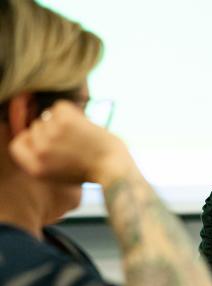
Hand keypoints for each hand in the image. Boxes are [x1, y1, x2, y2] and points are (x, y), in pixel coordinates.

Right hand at [9, 101, 131, 184]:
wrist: (114, 169)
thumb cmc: (92, 171)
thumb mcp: (58, 173)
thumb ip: (42, 157)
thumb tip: (36, 130)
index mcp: (35, 168)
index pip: (17, 145)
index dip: (31, 141)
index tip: (46, 142)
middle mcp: (40, 151)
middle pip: (35, 128)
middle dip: (53, 132)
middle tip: (74, 143)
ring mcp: (51, 134)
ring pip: (49, 117)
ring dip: (64, 123)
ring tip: (82, 138)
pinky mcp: (64, 120)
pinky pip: (61, 107)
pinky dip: (73, 113)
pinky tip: (85, 127)